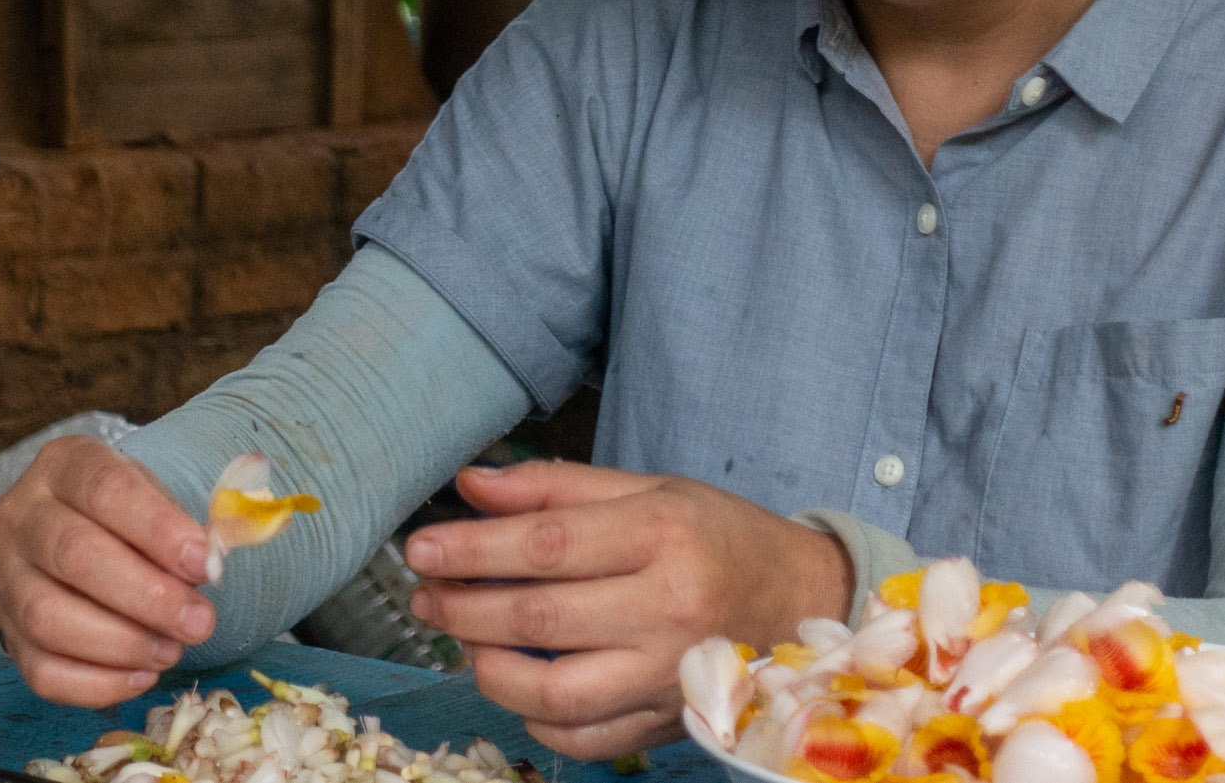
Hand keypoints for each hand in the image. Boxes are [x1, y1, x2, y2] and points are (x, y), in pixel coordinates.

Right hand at [0, 436, 218, 705]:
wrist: (74, 533)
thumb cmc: (123, 515)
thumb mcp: (152, 497)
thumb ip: (179, 528)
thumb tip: (207, 567)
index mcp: (61, 466)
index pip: (104, 489)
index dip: (157, 528)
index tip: (204, 564)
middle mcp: (20, 517)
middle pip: (73, 555)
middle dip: (147, 596)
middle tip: (200, 622)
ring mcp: (3, 578)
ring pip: (48, 618)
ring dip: (122, 643)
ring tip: (172, 649)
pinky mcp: (6, 634)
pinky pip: (43, 672)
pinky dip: (98, 684)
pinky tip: (143, 675)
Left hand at [402, 463, 854, 761]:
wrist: (803, 599)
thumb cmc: (718, 536)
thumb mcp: (647, 488)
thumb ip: (554, 485)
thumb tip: (469, 486)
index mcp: (662, 534)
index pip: (546, 544)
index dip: (472, 549)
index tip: (421, 549)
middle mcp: (668, 608)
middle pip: (540, 618)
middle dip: (463, 608)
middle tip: (426, 596)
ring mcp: (670, 674)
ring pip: (556, 692)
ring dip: (490, 669)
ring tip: (464, 642)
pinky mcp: (670, 720)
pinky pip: (587, 738)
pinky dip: (537, 719)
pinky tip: (517, 686)